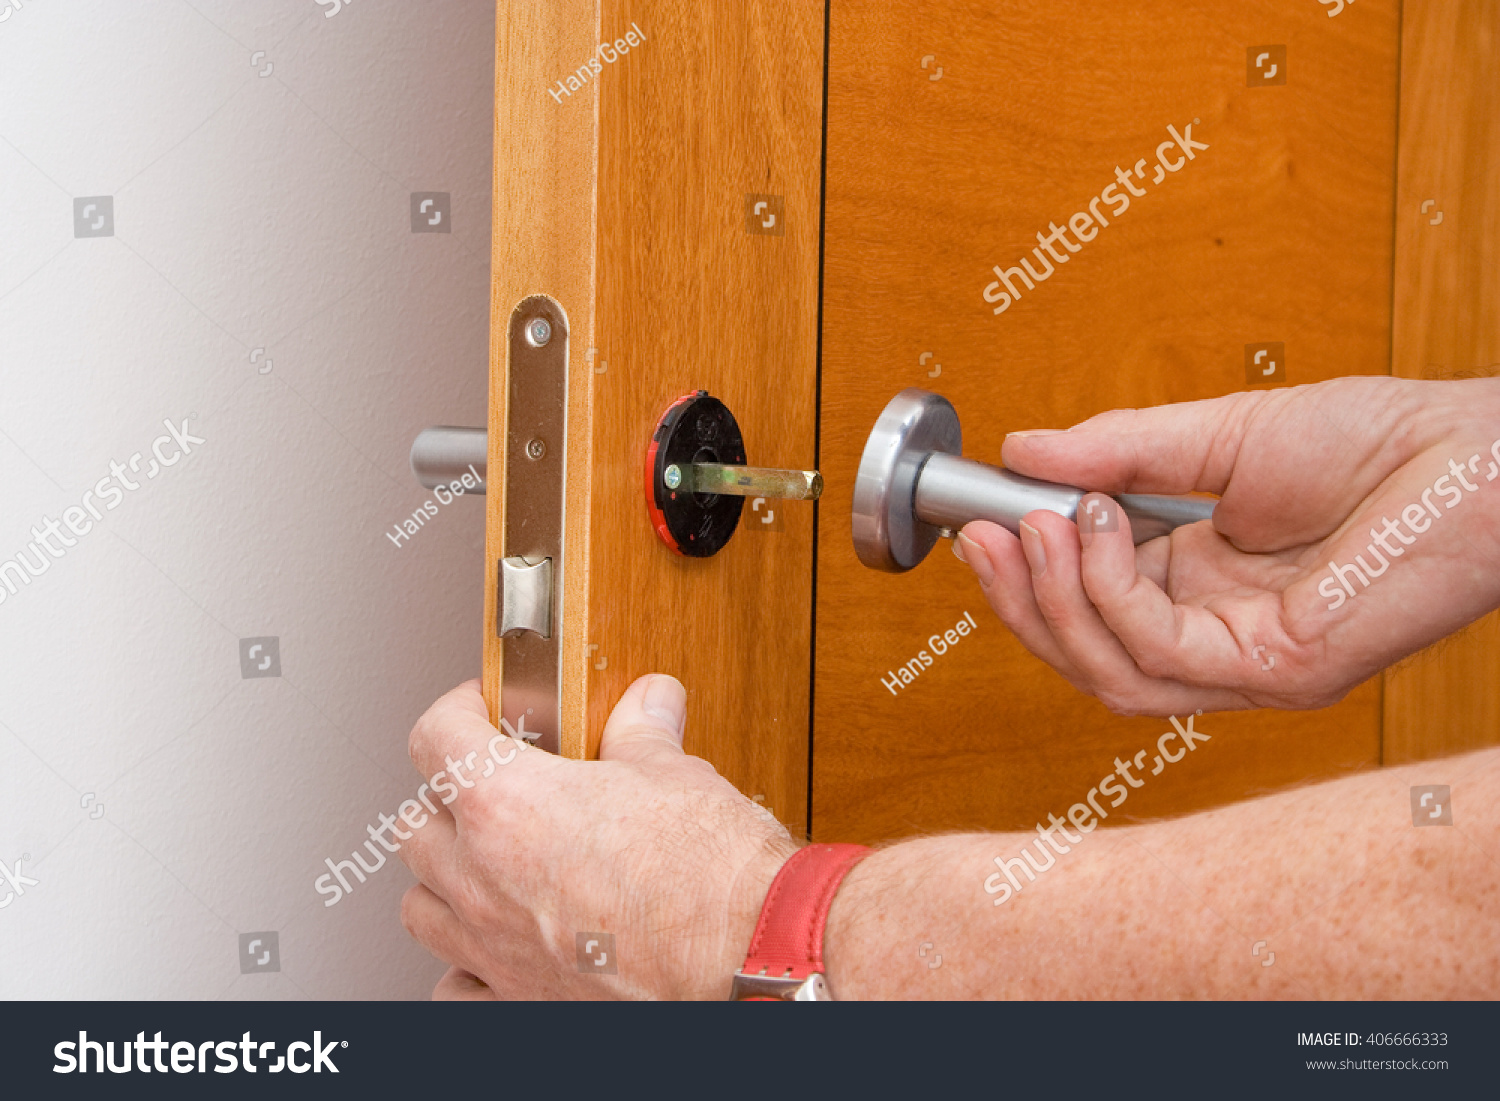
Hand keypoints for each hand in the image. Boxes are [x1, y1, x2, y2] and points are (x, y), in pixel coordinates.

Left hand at [398, 675, 796, 999]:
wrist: (747, 955)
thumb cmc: (710, 872)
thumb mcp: (673, 774)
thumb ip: (642, 734)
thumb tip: (648, 704)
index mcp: (509, 805)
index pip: (435, 737)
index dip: (456, 710)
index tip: (480, 708)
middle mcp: (484, 880)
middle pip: (415, 824)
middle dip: (448, 797)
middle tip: (492, 785)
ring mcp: (494, 948)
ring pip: (420, 906)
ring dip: (444, 878)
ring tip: (485, 864)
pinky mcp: (518, 1002)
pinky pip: (453, 987)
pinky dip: (463, 966)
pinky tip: (494, 950)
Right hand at [954, 375, 1499, 714]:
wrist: (1476, 451)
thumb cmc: (1376, 440)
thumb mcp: (1215, 435)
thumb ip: (1117, 451)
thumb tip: (1023, 450)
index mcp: (1200, 586)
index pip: (1089, 609)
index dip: (1027, 575)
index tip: (979, 518)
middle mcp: (1219, 636)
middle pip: (1087, 657)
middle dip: (1022, 601)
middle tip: (979, 536)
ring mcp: (1249, 664)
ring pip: (1112, 673)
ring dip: (1054, 603)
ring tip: (1029, 529)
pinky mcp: (1279, 671)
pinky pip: (1162, 653)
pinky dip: (1110, 591)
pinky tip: (1095, 529)